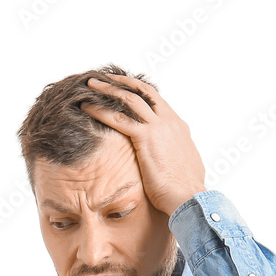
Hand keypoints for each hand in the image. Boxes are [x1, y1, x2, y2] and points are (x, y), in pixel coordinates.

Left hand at [81, 73, 205, 216]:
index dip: (136, 90)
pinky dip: (101, 111)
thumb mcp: (180, 165)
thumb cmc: (183, 190)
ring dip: (107, 89)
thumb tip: (165, 160)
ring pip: (129, 98)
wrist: (189, 197)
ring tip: (90, 85)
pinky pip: (120, 119)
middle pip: (142, 91)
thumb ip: (170, 155)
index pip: (155, 99)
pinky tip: (87, 108)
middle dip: (120, 82)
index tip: (121, 87)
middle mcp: (169, 120)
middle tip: (102, 78)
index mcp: (177, 125)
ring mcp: (159, 127)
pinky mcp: (147, 138)